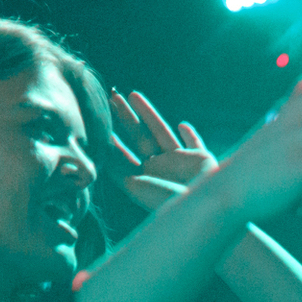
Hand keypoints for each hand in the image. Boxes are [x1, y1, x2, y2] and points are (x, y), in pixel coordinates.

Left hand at [110, 89, 217, 211]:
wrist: (202, 206)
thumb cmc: (166, 200)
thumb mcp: (133, 184)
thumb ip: (117, 165)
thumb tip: (102, 146)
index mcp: (142, 176)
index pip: (122, 153)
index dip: (110, 136)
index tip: (99, 117)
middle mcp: (159, 168)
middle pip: (139, 137)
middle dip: (125, 118)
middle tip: (112, 97)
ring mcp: (180, 162)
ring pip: (161, 132)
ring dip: (147, 115)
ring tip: (132, 94)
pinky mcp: (200, 158)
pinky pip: (195, 144)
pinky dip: (190, 135)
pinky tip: (182, 125)